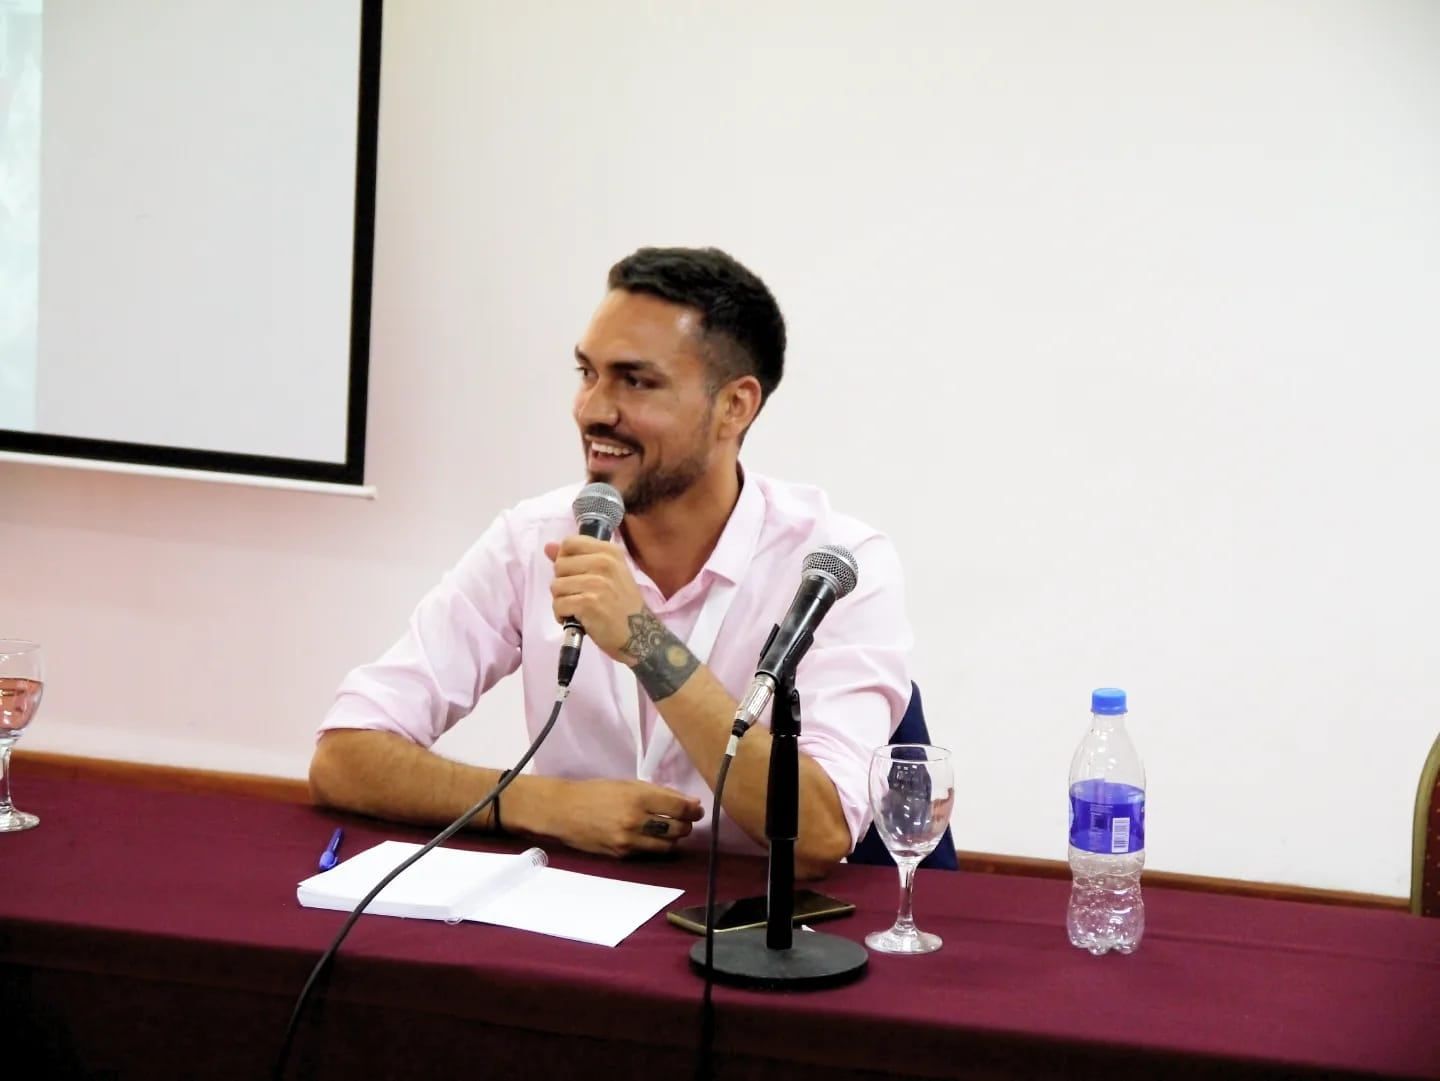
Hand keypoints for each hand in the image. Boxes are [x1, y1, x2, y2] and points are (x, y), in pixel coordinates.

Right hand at [534, 778, 703, 857]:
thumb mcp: (628, 784)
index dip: (693, 810)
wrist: (564, 810)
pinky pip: (649, 852)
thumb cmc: (597, 792)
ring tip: (670, 830)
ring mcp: (629, 840)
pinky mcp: (622, 854)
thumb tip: (690, 803)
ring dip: (674, 838)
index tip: (696, 809)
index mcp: (639, 797)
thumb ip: (660, 793)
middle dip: (686, 825)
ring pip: (667, 845)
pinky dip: (656, 845)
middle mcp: (636, 820)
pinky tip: (652, 837)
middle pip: (678, 829)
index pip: (679, 807)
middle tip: (685, 820)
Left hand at [545, 535, 646, 662]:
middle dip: (563, 584)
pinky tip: (578, 618)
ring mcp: (597, 583)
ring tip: (579, 609)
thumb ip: (576, 558)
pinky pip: (558, 604)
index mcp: (609, 551)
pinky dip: (563, 615)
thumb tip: (548, 547)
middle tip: (580, 595)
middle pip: (559, 565)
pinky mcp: (588, 603)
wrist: (639, 633)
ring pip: (556, 586)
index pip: (570, 543)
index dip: (565, 560)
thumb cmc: (621, 604)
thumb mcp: (606, 574)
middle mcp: (604, 563)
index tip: (575, 575)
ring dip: (562, 601)